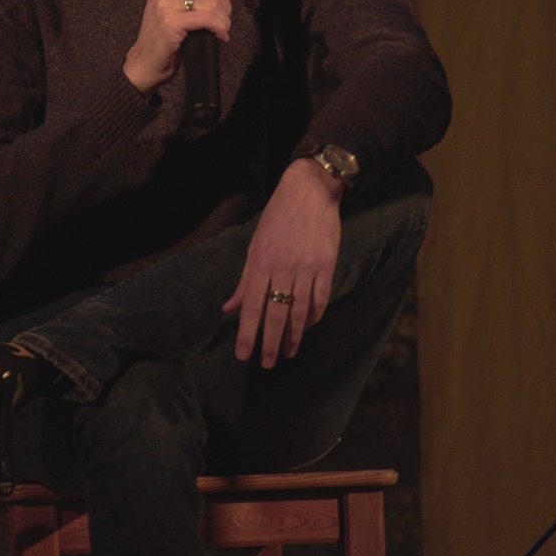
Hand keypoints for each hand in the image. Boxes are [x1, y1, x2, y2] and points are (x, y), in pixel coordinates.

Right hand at [122, 0, 243, 94]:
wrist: (146, 62)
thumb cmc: (166, 35)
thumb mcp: (188, 8)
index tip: (221, 5)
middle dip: (225, 6)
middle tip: (220, 21)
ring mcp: (164, 2)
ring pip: (214, 2)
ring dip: (223, 20)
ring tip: (218, 30)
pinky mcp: (170, 22)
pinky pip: (208, 18)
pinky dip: (219, 28)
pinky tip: (218, 36)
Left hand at [222, 158, 342, 366]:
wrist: (309, 192)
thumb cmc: (277, 218)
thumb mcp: (254, 246)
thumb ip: (245, 281)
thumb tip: (229, 308)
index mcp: (260, 262)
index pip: (251, 306)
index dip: (247, 333)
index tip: (243, 355)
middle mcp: (282, 268)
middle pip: (275, 314)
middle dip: (269, 342)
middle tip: (266, 363)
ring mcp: (306, 267)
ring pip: (299, 311)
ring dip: (293, 335)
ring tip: (288, 353)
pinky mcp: (326, 265)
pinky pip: (320, 298)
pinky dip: (313, 316)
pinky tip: (307, 327)